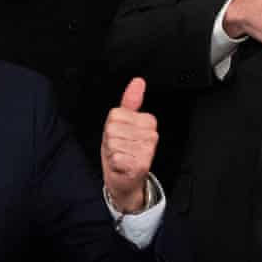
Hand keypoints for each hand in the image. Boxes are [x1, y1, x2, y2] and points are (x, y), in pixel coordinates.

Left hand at [101, 78, 157, 213]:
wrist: (125, 180)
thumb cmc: (123, 150)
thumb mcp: (123, 124)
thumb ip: (130, 102)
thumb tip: (138, 81)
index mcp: (147, 121)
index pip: (117, 114)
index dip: (112, 126)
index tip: (120, 135)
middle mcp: (150, 135)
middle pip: (113, 127)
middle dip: (110, 139)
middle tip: (119, 148)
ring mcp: (147, 150)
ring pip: (113, 142)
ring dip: (111, 152)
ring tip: (120, 156)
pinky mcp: (141, 165)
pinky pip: (116, 157)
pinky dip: (114, 163)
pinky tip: (121, 166)